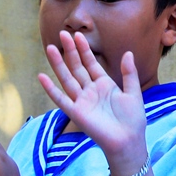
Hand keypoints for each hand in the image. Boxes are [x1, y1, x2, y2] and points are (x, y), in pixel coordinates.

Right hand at [39, 31, 146, 167]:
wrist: (128, 141)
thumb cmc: (133, 120)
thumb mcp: (134, 93)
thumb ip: (129, 73)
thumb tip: (128, 53)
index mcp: (104, 85)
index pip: (91, 64)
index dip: (84, 50)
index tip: (77, 35)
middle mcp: (91, 91)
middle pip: (77, 68)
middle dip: (70, 51)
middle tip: (63, 34)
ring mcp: (82, 101)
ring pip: (67, 79)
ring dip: (58, 64)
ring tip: (50, 48)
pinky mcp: (76, 113)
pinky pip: (61, 99)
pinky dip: (51, 89)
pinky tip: (42, 77)